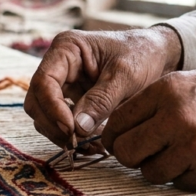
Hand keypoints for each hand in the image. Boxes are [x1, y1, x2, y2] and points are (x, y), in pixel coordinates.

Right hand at [25, 27, 182, 149]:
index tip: (71, 130)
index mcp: (66, 48)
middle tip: (77, 143)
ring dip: (62, 135)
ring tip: (90, 147)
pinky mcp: (72, 100)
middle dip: (54, 125)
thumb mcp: (126, 75)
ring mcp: (64, 83)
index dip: (52, 109)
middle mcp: (58, 65)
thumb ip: (101, 100)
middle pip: (37, 101)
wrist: (158, 55)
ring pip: (44, 116)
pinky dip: (72, 136)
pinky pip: (61, 122)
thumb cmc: (143, 54)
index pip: (44, 82)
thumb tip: (78, 128)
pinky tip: (92, 144)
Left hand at [100, 67, 195, 189]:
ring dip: (160, 169)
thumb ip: (154, 103)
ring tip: (181, 154)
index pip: (116, 123)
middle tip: (147, 153)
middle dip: (132, 156)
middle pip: (125, 152)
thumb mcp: (190, 82)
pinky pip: (179, 184)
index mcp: (166, 90)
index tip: (122, 142)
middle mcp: (175, 117)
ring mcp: (193, 146)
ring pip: (149, 173)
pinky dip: (187, 177)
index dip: (116, 136)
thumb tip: (116, 129)